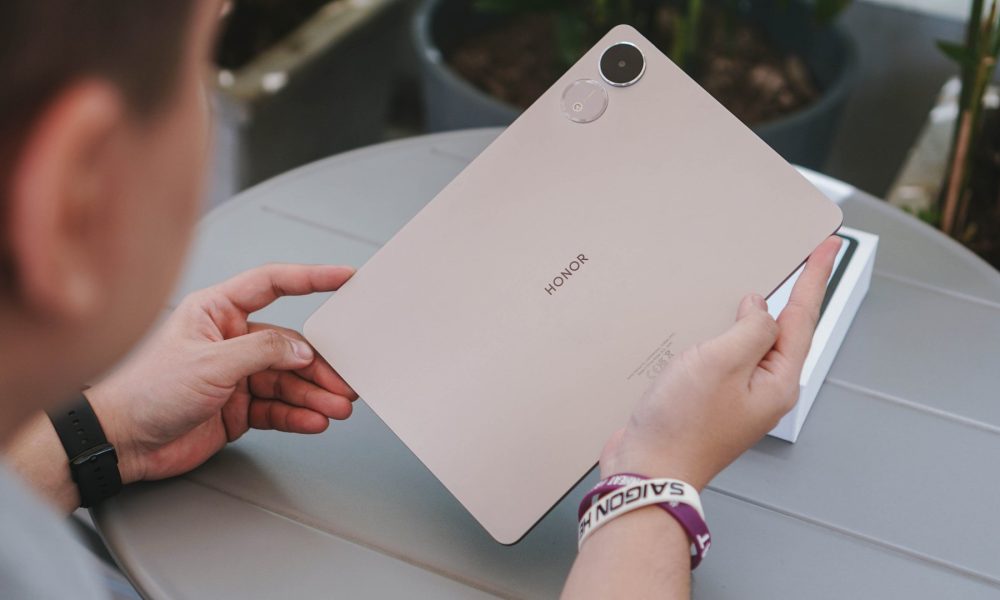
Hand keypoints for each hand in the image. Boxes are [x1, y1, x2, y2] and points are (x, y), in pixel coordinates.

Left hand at [85, 264, 357, 483]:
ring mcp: (235, 376)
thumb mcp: (210, 363)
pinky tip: (314, 420)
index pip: (272, 284)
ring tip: (336, 406)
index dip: (311, 278)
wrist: (119, 443)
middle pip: (289, 345)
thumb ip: (262, 352)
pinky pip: (277, 408)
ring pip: (287, 381)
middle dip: (319, 365)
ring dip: (314, 395)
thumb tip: (301, 348)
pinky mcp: (237, 408)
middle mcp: (229, 340)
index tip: (343, 278)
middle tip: (344, 380)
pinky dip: (297, 415)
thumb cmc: (142, 392)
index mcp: (216, 312)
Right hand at [600, 236, 841, 488]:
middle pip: (783, 331)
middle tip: (807, 260)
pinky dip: (722, 334)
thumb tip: (758, 309)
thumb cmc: (682, 428)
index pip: (802, 317)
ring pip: (750, 344)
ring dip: (752, 313)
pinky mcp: (708, 401)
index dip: (815, 277)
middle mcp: (762, 391)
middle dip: (793, 294)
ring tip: (761, 285)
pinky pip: (723, 358)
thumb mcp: (721, 363)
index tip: (828, 248)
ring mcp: (735, 397)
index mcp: (776, 382)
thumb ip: (749, 329)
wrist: (648, 471)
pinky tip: (711, 325)